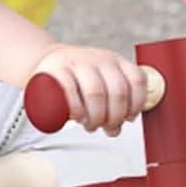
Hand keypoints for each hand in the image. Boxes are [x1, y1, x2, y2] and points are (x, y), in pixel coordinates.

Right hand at [29, 45, 147, 135]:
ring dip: (96, 117)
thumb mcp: (102, 81)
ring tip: (90, 124)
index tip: (129, 118)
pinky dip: (77, 110)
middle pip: (118, 91)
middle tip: (107, 127)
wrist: (48, 64)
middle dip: (115, 117)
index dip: (137, 104)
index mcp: (116, 62)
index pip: (136, 80)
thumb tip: (121, 125)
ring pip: (96, 92)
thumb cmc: (79, 81)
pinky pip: (70, 91)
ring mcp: (77, 62)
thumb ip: (116, 101)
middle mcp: (99, 59)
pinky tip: (77, 116)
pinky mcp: (56, 69)